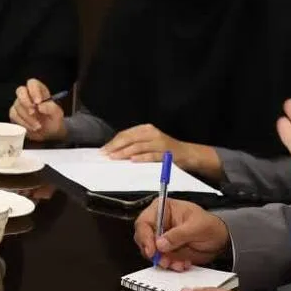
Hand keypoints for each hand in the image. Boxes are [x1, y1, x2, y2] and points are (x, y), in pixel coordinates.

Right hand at [9, 79, 64, 141]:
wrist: (48, 134)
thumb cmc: (53, 121)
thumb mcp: (58, 115)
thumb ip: (52, 108)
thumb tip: (41, 106)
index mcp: (40, 91)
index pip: (33, 83)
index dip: (33, 91)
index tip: (38, 102)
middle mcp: (28, 95)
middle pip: (20, 91)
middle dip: (25, 102)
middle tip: (33, 112)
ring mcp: (20, 104)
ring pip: (17, 105)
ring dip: (27, 117)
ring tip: (38, 126)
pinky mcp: (15, 114)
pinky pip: (14, 115)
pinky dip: (23, 123)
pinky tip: (31, 127)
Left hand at [102, 124, 220, 179]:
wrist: (187, 153)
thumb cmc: (164, 149)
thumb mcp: (148, 142)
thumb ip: (133, 144)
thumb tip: (113, 150)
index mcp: (146, 129)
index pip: (126, 134)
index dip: (113, 142)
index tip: (103, 149)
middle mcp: (152, 133)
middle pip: (130, 138)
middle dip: (116, 147)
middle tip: (106, 154)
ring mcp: (159, 143)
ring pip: (138, 146)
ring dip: (125, 152)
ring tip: (114, 158)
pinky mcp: (166, 153)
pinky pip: (151, 155)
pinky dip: (141, 158)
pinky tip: (132, 160)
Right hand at [132, 198, 228, 269]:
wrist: (221, 241)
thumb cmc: (211, 226)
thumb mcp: (197, 227)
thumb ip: (178, 235)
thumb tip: (160, 243)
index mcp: (163, 208)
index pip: (144, 222)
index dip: (145, 237)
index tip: (152, 250)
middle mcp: (158, 222)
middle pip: (143, 237)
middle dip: (153, 252)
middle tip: (164, 260)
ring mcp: (161, 237)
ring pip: (151, 251)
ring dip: (163, 260)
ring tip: (178, 263)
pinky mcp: (165, 250)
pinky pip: (161, 259)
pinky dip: (170, 264)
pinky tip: (181, 263)